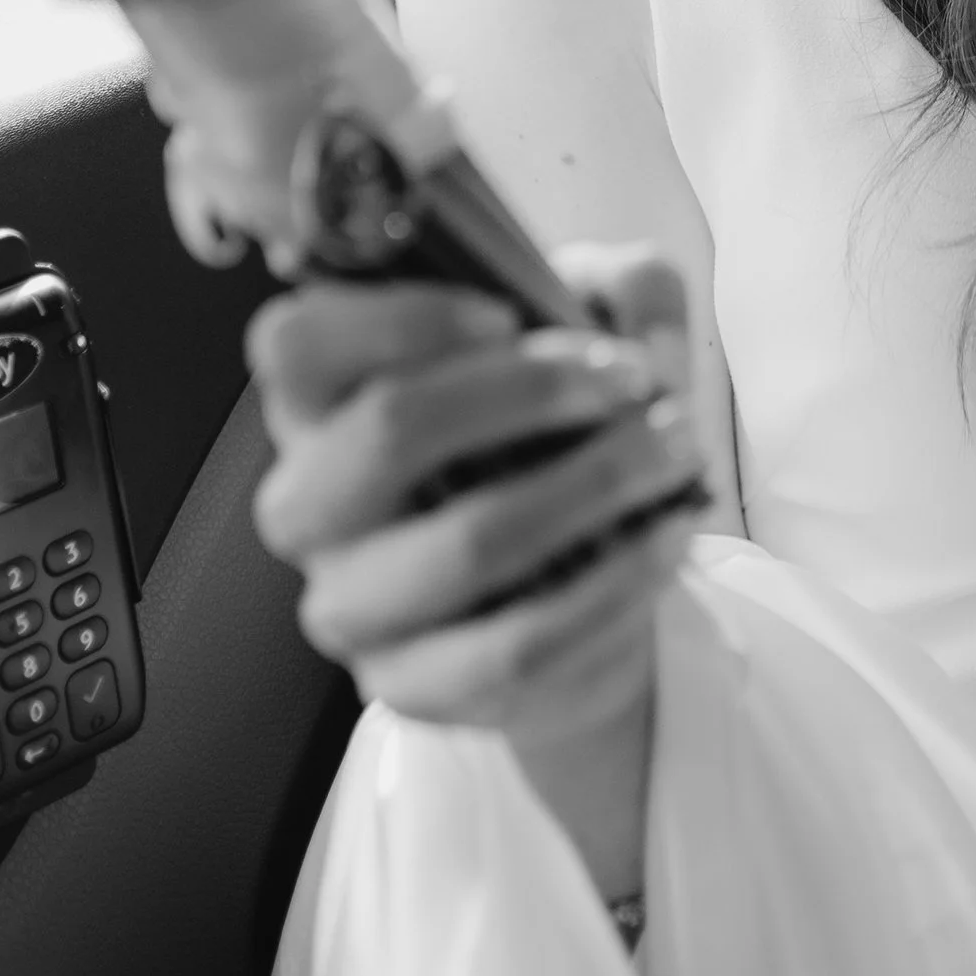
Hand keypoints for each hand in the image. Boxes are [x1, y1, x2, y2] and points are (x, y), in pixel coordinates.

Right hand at [247, 241, 705, 761]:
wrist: (572, 591)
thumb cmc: (553, 444)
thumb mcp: (591, 339)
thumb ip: (622, 288)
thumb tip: (634, 297)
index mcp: (321, 403)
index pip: (297, 342)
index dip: (402, 315)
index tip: (508, 311)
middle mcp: (312, 504)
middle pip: (388, 429)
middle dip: (533, 391)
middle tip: (631, 379)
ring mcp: (352, 606)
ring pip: (468, 542)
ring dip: (597, 484)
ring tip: (678, 452)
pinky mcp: (411, 687)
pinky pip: (519, 643)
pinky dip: (613, 584)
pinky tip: (668, 539)